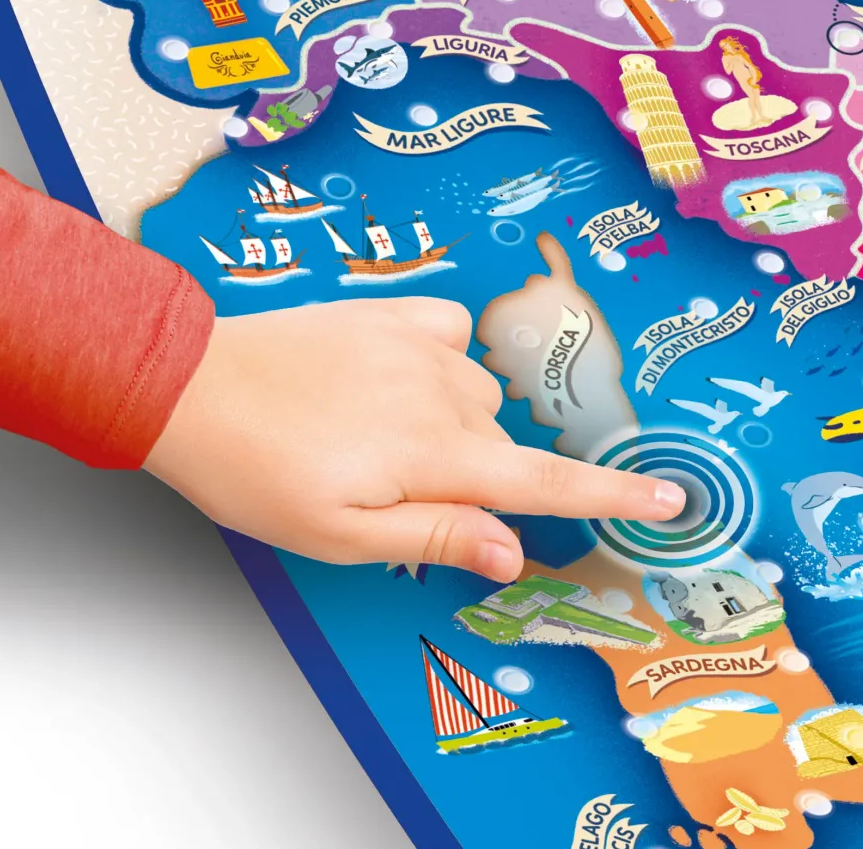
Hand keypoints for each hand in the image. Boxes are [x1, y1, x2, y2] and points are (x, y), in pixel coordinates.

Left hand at [144, 298, 683, 581]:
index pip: (544, 484)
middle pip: (498, 443)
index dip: (612, 496)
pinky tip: (396, 375)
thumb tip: (514, 552)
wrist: (193, 384)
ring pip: (476, 395)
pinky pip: (452, 334)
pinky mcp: (392, 311)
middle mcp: (441, 392)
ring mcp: (418, 343)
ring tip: (371, 430)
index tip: (669, 499)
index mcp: (434, 456)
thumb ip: (438, 537)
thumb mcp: (343, 534)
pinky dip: (442, 363)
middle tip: (387, 482)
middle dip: (466, 471)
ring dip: (448, 422)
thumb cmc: (257, 472)